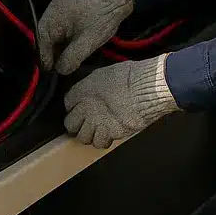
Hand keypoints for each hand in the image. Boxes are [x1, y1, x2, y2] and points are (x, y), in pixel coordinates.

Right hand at [37, 0, 134, 74]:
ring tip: (67, 60)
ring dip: (59, 47)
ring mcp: (58, 10)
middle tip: (61, 68)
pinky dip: (64, 40)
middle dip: (53, 54)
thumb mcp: (88, 41)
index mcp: (52, 18)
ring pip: (52, 35)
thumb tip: (59, 70)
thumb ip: (71, 57)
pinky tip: (72, 48)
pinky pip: (59, 29)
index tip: (53, 73)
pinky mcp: (66, 11)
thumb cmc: (102, 18)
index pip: (41, 44)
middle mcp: (50, 12)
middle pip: (45, 40)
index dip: (47, 60)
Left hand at [63, 55, 177, 149]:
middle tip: (86, 121)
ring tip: (98, 129)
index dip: (74, 105)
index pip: (68, 102)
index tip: (80, 105)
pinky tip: (109, 133)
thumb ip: (94, 82)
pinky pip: (100, 143)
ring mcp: (96, 123)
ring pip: (82, 137)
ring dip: (89, 134)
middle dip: (77, 123)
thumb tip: (94, 86)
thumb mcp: (107, 72)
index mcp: (83, 89)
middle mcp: (85, 108)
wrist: (147, 89)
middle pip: (70, 123)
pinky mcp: (109, 134)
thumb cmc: (132, 76)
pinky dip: (103, 140)